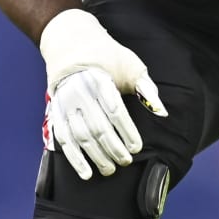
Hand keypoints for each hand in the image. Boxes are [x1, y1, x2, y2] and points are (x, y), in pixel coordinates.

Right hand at [40, 9, 167, 179]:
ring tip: (110, 169)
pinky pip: (64, 140)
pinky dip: (74, 159)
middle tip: (126, 161)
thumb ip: (146, 89)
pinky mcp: (55, 112)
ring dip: (96, 156)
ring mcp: (64, 103)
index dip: (126, 131)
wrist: (71, 44)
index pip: (114, 110)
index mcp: (99, 79)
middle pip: (97, 127)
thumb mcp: (129, 65)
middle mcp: (78, 92)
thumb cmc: (107, 57)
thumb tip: (162, 111)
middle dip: (113, 148)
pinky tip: (86, 173)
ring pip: (80, 136)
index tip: (137, 147)